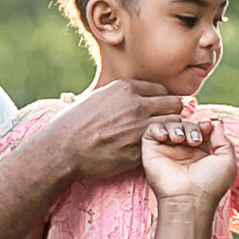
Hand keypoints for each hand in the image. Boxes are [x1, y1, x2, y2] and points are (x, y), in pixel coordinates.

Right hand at [57, 81, 189, 182]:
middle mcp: (135, 105)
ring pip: (175, 124)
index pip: (162, 89)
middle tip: (168, 124)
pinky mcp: (139, 149)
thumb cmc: (73, 123)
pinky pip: (162, 144)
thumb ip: (117, 95)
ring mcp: (139, 127)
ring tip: (165, 138)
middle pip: (174, 104)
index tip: (161, 110)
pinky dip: (162, 147)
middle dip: (173, 114)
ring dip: (172, 131)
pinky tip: (156, 150)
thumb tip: (128, 95)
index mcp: (125, 88)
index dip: (163, 100)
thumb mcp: (96, 97)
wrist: (63, 149)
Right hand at [141, 119, 235, 207]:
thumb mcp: (226, 160)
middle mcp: (183, 151)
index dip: (204, 124)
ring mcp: (167, 150)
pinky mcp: (152, 151)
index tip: (207, 128)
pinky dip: (159, 127)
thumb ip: (222, 139)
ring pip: (170, 124)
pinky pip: (152, 130)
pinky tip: (168, 137)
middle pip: (186, 124)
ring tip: (181, 139)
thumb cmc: (210, 184)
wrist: (190, 199)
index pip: (200, 128)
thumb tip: (213, 122)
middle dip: (192, 126)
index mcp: (201, 153)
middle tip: (194, 141)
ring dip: (177, 126)